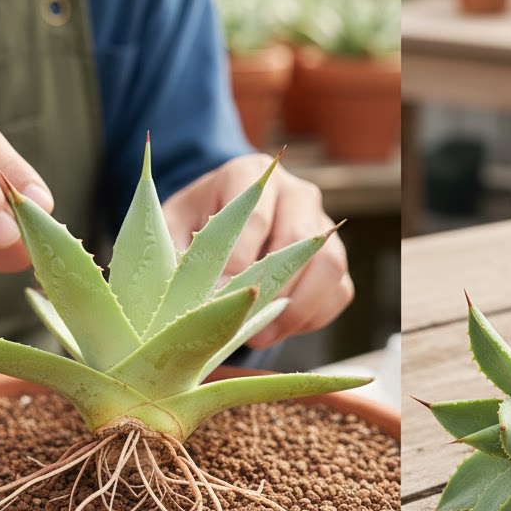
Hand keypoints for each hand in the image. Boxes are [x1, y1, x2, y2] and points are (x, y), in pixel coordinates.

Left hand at [161, 153, 352, 347]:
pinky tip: (279, 330)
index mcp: (251, 173)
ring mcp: (321, 223)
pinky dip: (313, 317)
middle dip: (271, 289)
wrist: (220, 218)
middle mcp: (295, 192)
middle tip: (242, 325)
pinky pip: (339, 290)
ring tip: (263, 337)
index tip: (217, 299)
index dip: (239, 263)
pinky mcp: (334, 256)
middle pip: (301, 240)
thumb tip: (207, 300)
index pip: (257, 217)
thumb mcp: (172, 226)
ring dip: (298, 309)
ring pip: (330, 265)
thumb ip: (181, 254)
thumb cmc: (191, 222)